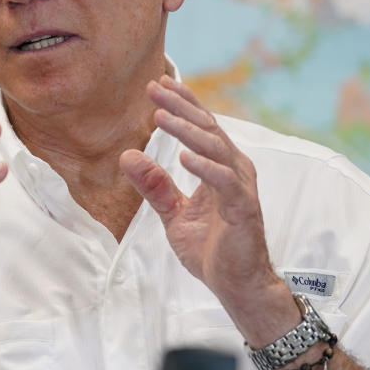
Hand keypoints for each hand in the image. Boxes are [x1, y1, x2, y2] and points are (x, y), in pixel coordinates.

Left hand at [120, 76, 297, 343]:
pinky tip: (184, 157)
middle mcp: (234, 170)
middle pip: (208, 128)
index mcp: (220, 167)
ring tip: (162, 117)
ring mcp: (241, 188)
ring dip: (188, 131)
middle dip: (180, 106)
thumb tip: (127, 155)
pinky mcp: (243, 208)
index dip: (182, 103)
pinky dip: (205, 167)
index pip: (202, 126)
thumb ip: (154, 186)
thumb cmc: (211, 249)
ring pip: (216, 148)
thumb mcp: (173, 214)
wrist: (236, 286)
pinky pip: (224, 182)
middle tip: (155, 88)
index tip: (158, 83)